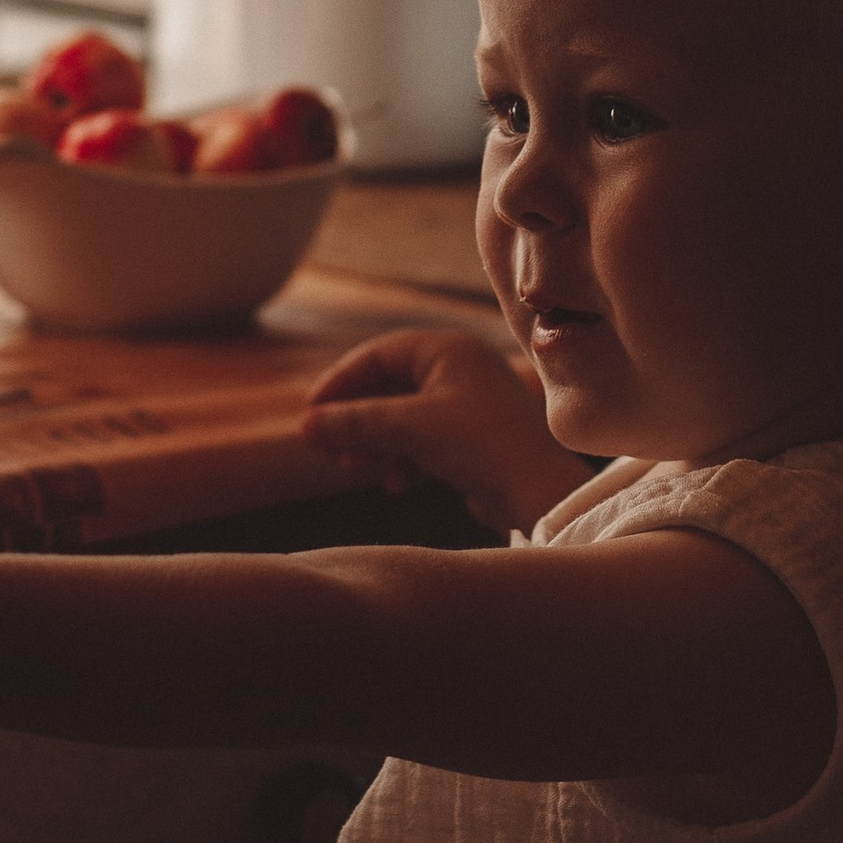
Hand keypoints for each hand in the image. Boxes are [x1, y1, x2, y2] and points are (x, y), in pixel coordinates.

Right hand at [301, 330, 591, 534]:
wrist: (539, 493)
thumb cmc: (480, 446)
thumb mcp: (409, 429)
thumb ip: (355, 423)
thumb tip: (304, 425)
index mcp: (449, 349)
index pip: (380, 354)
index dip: (341, 381)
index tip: (311, 411)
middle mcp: (460, 369)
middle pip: (389, 387)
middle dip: (358, 419)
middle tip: (326, 445)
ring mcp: (468, 404)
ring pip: (403, 417)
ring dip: (377, 442)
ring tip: (357, 468)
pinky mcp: (473, 439)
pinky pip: (424, 440)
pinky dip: (404, 458)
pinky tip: (399, 484)